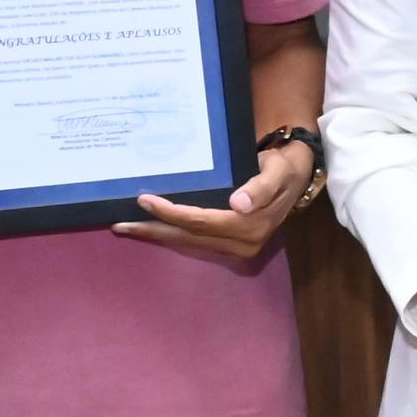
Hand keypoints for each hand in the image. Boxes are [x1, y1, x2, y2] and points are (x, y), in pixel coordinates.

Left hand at [115, 140, 317, 263]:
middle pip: (190, 238)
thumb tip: (240, 204)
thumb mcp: (277, 171)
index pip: (202, 222)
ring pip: (190, 243)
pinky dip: (171, 236)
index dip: (172, 213)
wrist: (296, 176)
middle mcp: (243, 243)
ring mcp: (238, 247)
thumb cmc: (283, 168)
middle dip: (154, 231)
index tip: (144, 200)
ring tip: (128, 229)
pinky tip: (152, 229)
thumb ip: (261, 187)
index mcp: (251, 226)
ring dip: (158, 236)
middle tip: (120, 224)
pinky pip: (195, 242)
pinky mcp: (232, 245)